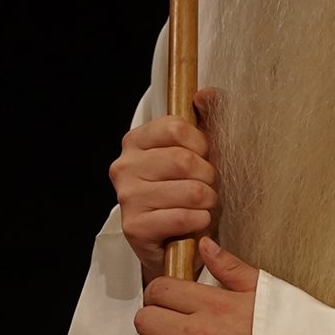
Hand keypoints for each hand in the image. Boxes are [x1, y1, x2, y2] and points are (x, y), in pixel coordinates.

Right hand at [110, 87, 222, 283]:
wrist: (176, 241)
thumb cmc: (190, 190)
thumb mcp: (202, 149)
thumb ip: (208, 115)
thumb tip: (205, 93)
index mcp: (137, 141)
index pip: (177, 127)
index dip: (202, 143)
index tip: (204, 157)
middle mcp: (125, 166)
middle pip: (184, 159)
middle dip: (209, 176)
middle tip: (206, 187)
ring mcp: (127, 197)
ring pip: (190, 190)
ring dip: (208, 202)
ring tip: (201, 207)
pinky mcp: (134, 227)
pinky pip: (183, 216)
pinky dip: (200, 221)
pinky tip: (194, 224)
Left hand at [133, 236, 257, 334]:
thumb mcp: (265, 293)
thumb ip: (231, 268)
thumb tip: (204, 245)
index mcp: (214, 305)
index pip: (160, 289)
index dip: (159, 292)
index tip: (168, 298)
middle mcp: (196, 334)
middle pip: (145, 318)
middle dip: (154, 318)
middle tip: (169, 323)